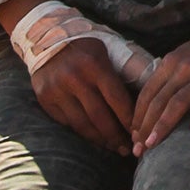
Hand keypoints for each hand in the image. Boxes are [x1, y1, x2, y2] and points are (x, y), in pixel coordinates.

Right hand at [28, 40, 134, 154]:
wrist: (44, 40)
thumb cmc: (84, 48)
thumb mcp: (104, 50)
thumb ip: (120, 72)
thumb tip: (145, 98)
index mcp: (94, 64)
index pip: (116, 98)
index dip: (129, 119)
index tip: (139, 132)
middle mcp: (75, 78)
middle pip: (100, 116)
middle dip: (116, 136)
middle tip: (128, 149)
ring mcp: (57, 90)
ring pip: (83, 124)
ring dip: (100, 140)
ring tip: (114, 148)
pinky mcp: (45, 99)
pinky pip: (68, 123)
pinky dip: (83, 133)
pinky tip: (95, 138)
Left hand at [130, 24, 189, 153]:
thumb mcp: (185, 57)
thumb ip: (168, 77)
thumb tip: (148, 106)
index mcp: (171, 62)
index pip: (147, 93)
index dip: (138, 117)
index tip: (133, 137)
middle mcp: (184, 68)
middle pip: (159, 101)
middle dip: (145, 127)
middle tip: (137, 150)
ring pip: (178, 102)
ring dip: (163, 125)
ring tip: (153, 144)